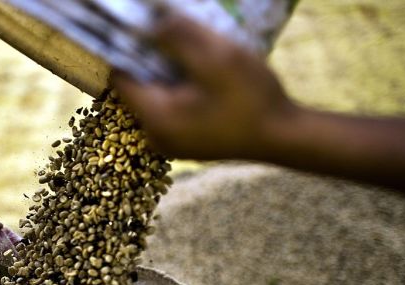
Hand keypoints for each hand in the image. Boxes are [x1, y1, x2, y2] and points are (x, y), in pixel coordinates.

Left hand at [113, 14, 296, 159]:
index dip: (127, 48)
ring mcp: (171, 143)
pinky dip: (179, 91)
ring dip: (168, 74)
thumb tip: (149, 22)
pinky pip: (171, 110)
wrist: (284, 139)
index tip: (144, 29)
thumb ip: (178, 37)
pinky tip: (203, 81)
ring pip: (156, 97)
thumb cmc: (252, 99)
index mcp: (155, 117)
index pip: (120, 76)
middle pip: (138, 87)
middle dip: (151, 60)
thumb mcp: (218, 58)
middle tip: (178, 41)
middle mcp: (155, 135)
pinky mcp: (186, 143)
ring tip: (194, 58)